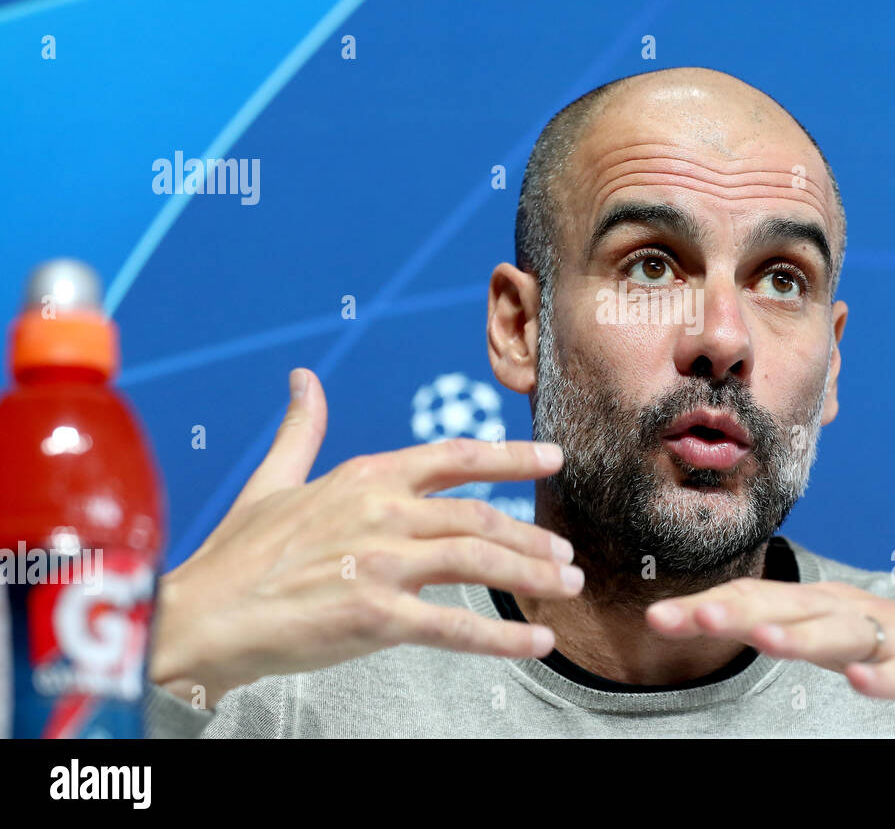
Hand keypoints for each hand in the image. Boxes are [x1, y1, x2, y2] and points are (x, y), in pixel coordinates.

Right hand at [150, 368, 582, 706]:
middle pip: (480, 518)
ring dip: (531, 575)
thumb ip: (303, 430)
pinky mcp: (376, 615)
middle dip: (532, 537)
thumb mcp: (272, 480)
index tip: (554, 459)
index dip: (511, 458)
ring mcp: (381, 562)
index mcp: (366, 478)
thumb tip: (304, 380)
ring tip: (566, 587)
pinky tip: (536, 642)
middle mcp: (383, 512)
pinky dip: (502, 637)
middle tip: (566, 555)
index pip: (456, 457)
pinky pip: (456, 626)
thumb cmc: (236, 554)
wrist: (201, 617)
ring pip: (479, 562)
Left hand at [646, 578, 894, 734]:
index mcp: (826, 605)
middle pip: (787, 607)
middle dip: (736, 610)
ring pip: (841, 634)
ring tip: (760, 636)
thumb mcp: (843, 638)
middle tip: (687, 616)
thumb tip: (734, 617)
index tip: (657, 617)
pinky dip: (884, 675)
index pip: (758, 596)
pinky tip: (862, 682)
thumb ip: (794, 629)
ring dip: (800, 635)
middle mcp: (853, 613)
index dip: (709, 604)